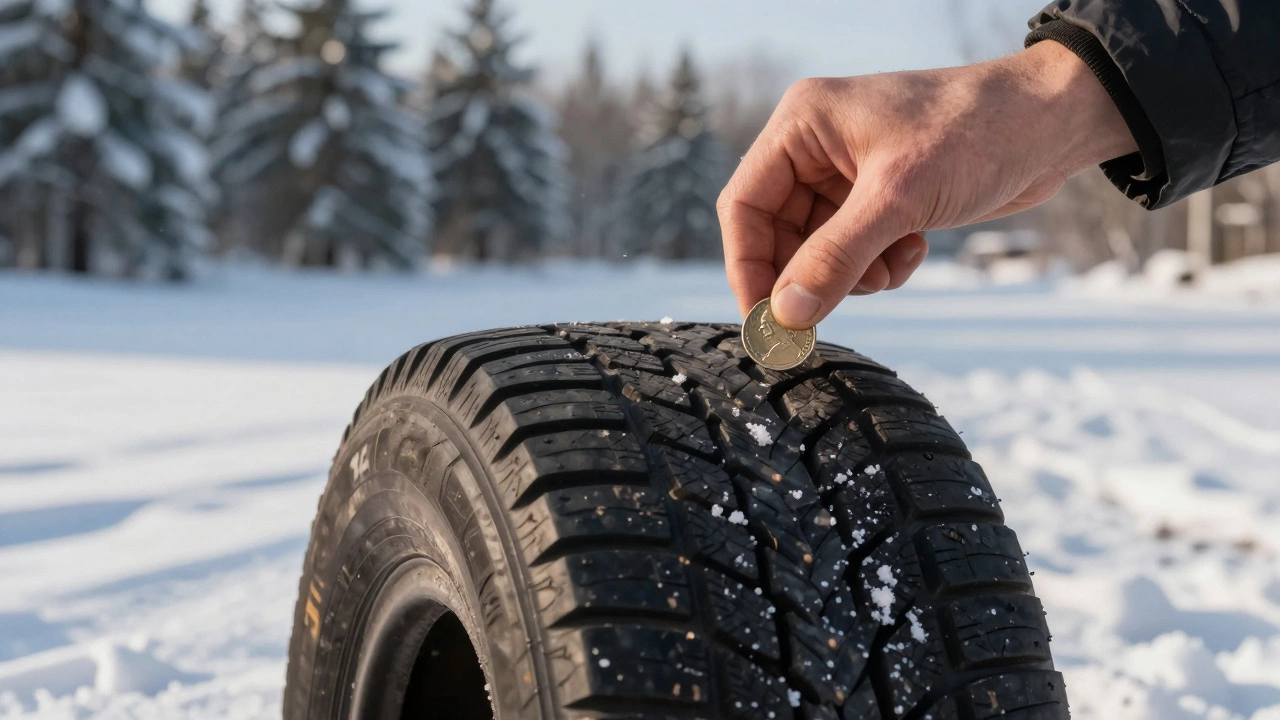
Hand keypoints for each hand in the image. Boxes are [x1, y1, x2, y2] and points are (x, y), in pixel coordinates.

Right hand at [717, 41, 1138, 327]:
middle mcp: (817, 145)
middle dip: (810, 274)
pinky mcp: (883, 194)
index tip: (765, 321)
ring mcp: (850, 171)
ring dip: (851, 273)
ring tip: (890, 269)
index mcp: (803, 124)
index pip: (744, 204)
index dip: (749, 266)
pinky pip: (856, 247)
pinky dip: (879, 264)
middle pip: (779, 232)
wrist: (1055, 121)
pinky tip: (914, 251)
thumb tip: (785, 315)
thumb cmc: (978, 132)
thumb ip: (836, 258)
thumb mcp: (899, 200)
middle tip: (824, 316)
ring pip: (819, 247)